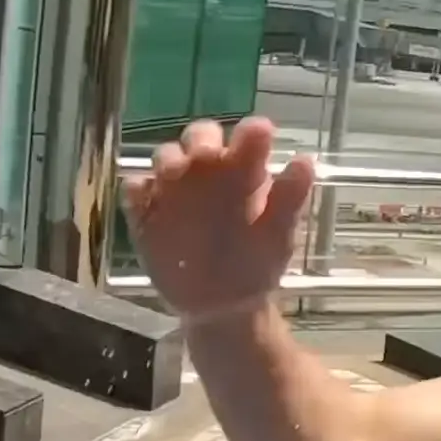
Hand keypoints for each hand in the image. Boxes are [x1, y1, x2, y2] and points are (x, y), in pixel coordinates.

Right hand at [125, 118, 316, 323]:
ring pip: (164, 157)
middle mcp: (208, 172)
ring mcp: (174, 190)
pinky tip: (145, 202)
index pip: (246, 137)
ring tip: (173, 175)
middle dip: (199, 140)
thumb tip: (305, 160)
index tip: (256, 133)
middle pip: (199, 137)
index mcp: (244, 172)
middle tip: (204, 156)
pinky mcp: (146, 212)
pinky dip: (137, 192)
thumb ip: (289, 198)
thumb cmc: (256, 264)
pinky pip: (135, 191)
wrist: (224, 307)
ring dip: (167, 160)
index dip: (249, 133)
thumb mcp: (278, 234)